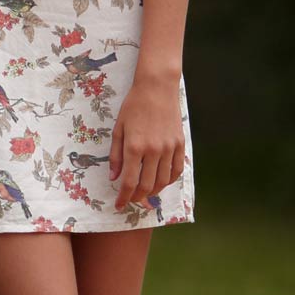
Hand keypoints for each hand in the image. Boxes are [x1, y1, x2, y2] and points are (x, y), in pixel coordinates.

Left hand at [109, 77, 184, 210]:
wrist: (157, 89)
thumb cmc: (133, 107)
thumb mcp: (118, 130)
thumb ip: (116, 156)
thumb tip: (114, 178)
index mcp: (134, 147)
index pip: (129, 182)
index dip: (123, 197)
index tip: (119, 205)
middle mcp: (153, 151)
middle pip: (147, 185)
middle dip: (137, 197)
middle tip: (131, 200)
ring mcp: (169, 148)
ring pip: (163, 181)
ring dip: (153, 192)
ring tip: (145, 193)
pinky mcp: (180, 144)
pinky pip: (177, 170)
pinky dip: (169, 180)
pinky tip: (161, 182)